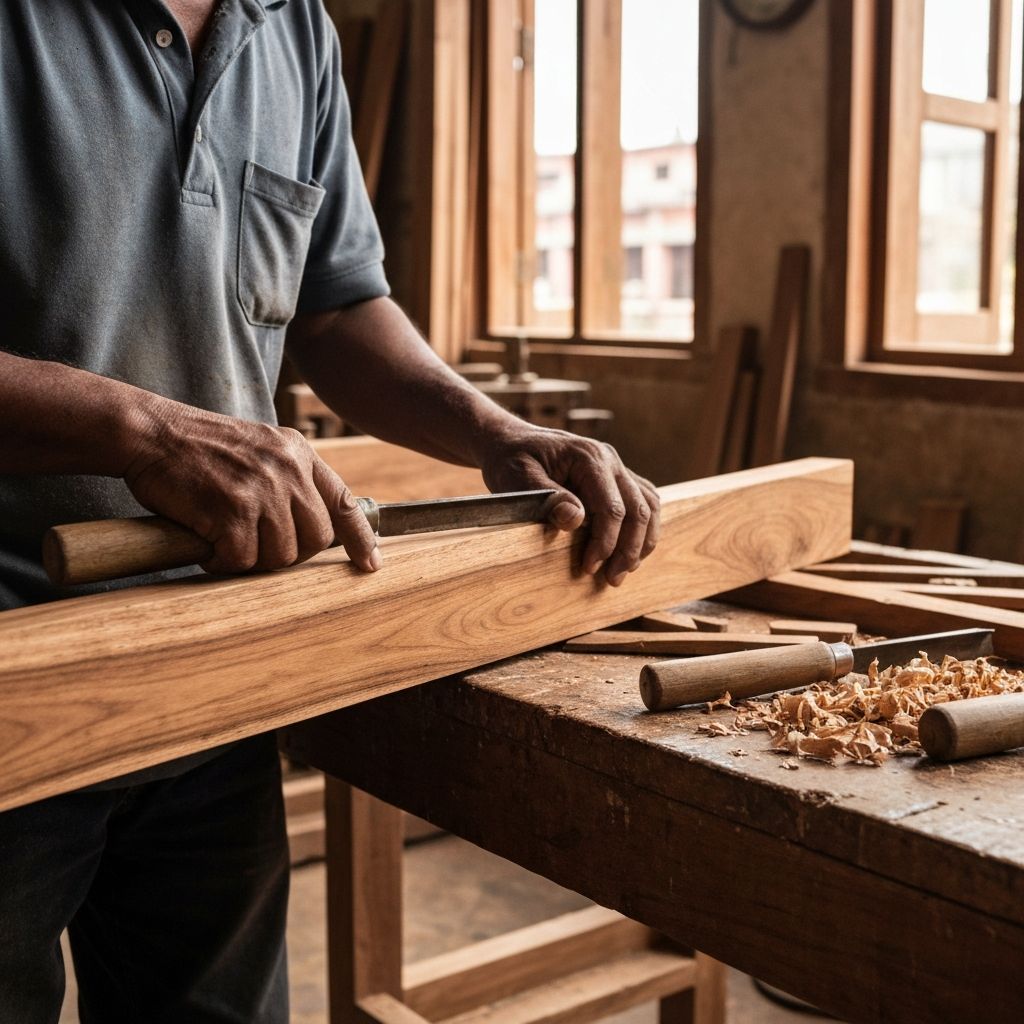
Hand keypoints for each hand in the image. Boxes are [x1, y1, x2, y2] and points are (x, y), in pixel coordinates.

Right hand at [121, 400, 379, 574]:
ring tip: (224, 540)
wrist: (151, 432)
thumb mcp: (260, 448)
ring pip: (280, 555)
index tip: (370, 565)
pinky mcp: (233, 510)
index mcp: (299, 453)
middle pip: (315, 539)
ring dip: (251, 558)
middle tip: (255, 546)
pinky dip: (222, 561)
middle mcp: (288, 470)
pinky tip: (206, 544)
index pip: (344, 502)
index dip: (359, 538)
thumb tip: (313, 527)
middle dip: (289, 553)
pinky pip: (242, 559)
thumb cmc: (199, 447)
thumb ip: (289, 478)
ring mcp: (263, 490)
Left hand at [479, 427, 659, 585]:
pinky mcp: (618, 477)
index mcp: (589, 457)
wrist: (512, 441)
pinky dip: (645, 528)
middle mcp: (610, 460)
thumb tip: (575, 520)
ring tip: (625, 571)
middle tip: (612, 579)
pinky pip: (646, 501)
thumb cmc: (512, 459)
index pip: (611, 507)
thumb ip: (547, 498)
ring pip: (649, 506)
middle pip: (638, 510)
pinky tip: (632, 551)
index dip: (605, 542)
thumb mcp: (517, 477)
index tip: (589, 567)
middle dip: (628, 550)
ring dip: (642, 542)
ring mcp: (617, 467)